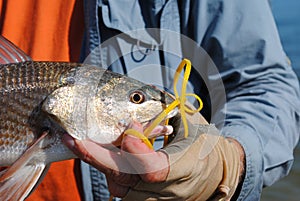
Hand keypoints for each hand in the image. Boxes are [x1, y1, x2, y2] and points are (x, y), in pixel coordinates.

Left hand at [63, 119, 244, 199]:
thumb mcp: (192, 123)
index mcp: (185, 168)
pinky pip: (121, 188)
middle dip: (96, 156)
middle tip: (74, 138)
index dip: (136, 152)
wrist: (218, 172)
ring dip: (101, 162)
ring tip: (85, 143)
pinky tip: (104, 154)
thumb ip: (166, 111)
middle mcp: (168, 191)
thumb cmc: (206, 145)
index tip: (129, 129)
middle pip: (125, 179)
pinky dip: (110, 170)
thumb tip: (137, 102)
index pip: (153, 169)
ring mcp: (156, 200)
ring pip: (118, 185)